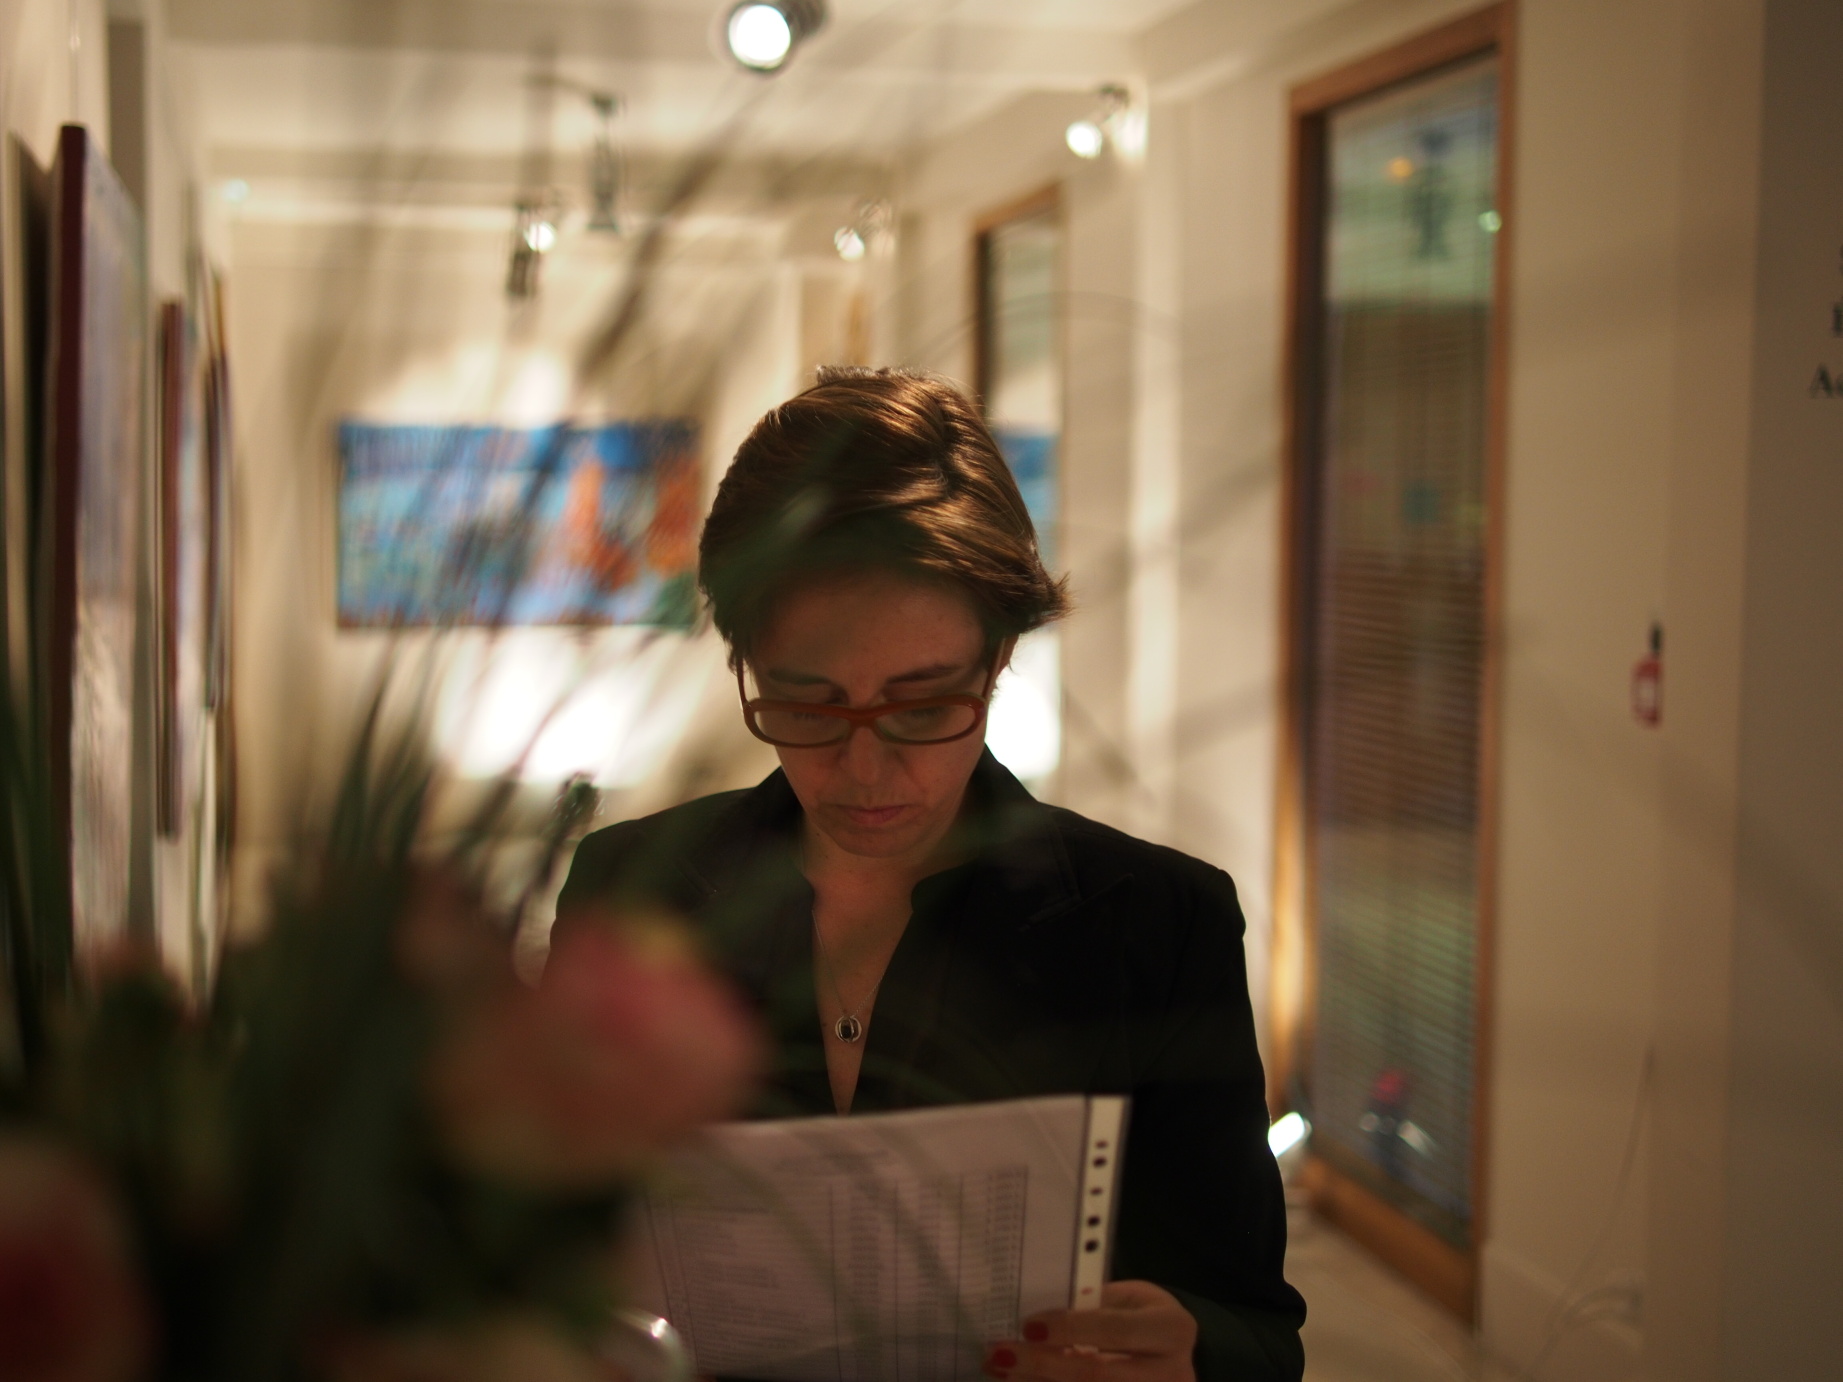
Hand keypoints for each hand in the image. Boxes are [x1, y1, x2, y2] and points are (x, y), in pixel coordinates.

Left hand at [985, 1281, 1197, 1381]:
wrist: (1170, 1358)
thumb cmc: (1143, 1319)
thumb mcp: (1129, 1300)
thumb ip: (1092, 1306)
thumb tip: (1036, 1318)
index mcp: (1172, 1329)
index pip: (1117, 1330)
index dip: (1072, 1328)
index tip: (1030, 1326)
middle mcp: (1172, 1374)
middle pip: (1097, 1375)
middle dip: (1044, 1365)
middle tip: (1001, 1353)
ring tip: (1001, 1369)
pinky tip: (1021, 1381)